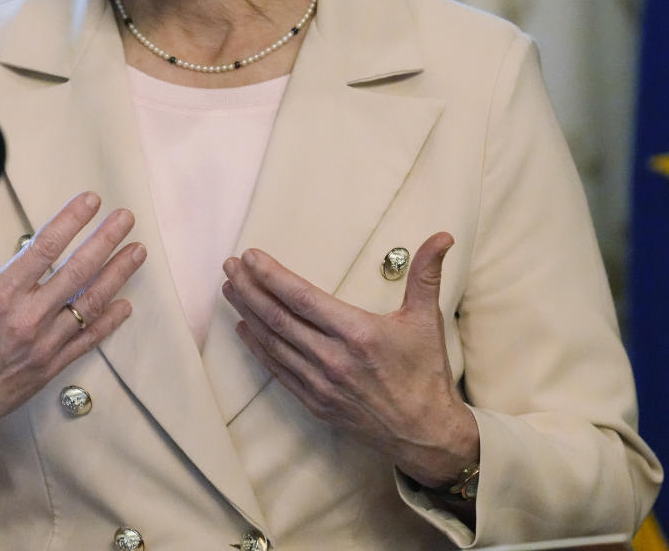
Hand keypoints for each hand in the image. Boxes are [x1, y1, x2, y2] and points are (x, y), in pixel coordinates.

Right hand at [0, 191, 143, 527]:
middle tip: (126, 217)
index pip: (44, 248)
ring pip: (90, 304)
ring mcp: (44, 344)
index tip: (91, 200)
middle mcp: (28, 318)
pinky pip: (87, 340)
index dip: (70, 221)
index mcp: (0, 295)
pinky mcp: (52, 366)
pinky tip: (126, 304)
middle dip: (106, 240)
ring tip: (138, 251)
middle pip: (78, 271)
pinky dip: (109, 322)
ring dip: (117, 275)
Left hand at [222, 232, 478, 487]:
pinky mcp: (315, 403)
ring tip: (230, 289)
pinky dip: (258, 348)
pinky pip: (278, 371)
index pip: (301, 297)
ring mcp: (320, 383)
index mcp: (356, 333)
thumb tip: (442, 236)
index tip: (250, 256)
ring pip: (273, 343)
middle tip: (228, 265)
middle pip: (278, 317)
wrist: (427, 436)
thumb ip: (426, 274)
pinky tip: (245, 329)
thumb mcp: (427, 319)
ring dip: (247, 314)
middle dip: (249, 289)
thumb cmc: (426, 372)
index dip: (271, 275)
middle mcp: (332, 358)